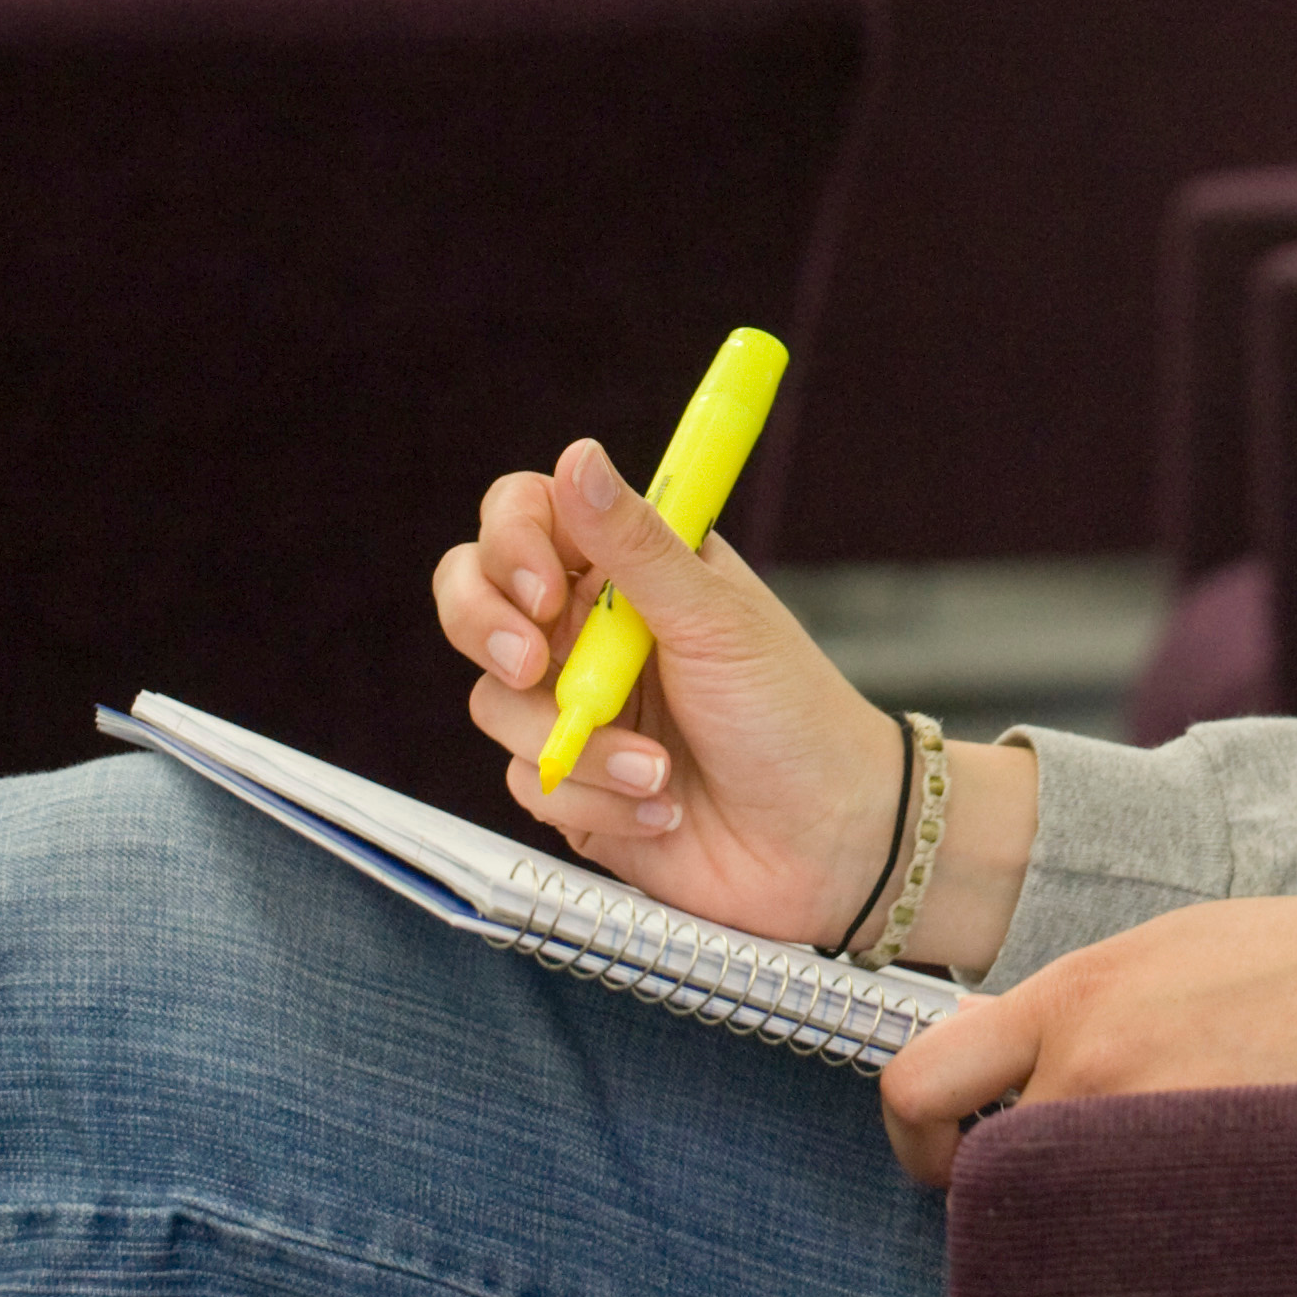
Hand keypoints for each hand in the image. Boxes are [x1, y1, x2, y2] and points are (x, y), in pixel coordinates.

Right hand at [429, 437, 1033, 958]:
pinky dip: (594, 800)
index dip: (512, 546)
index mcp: (630, 568)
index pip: (525, 518)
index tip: (545, 592)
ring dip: (580, 744)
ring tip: (659, 770)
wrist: (823, 841)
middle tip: (534, 668)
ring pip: (495, 702)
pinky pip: (527, 783)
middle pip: (473, 599)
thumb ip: (635, 544)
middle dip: (486, 630)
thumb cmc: (789, 712)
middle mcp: (589, 629)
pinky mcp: (570, 784)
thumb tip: (577, 455)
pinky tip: (661, 809)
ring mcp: (574, 707)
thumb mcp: (713, 618)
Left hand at [876, 890, 1296, 1183]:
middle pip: (991, 1166)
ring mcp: (1145, 1136)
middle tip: (1058, 1173)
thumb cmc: (1288, 956)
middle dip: (1014, 1177)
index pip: (920, 1082)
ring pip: (1065, 1202)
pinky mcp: (1199, 1186)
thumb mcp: (1157, 950)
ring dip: (1093, 1191)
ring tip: (1153, 1160)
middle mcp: (1091, 1069)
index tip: (952, 1148)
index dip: (918, 1134)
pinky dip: (1148, 1214)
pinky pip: (1133, 1227)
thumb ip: (1070, 1003)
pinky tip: (1194, 1181)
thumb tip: (994, 1048)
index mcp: (1071, 997)